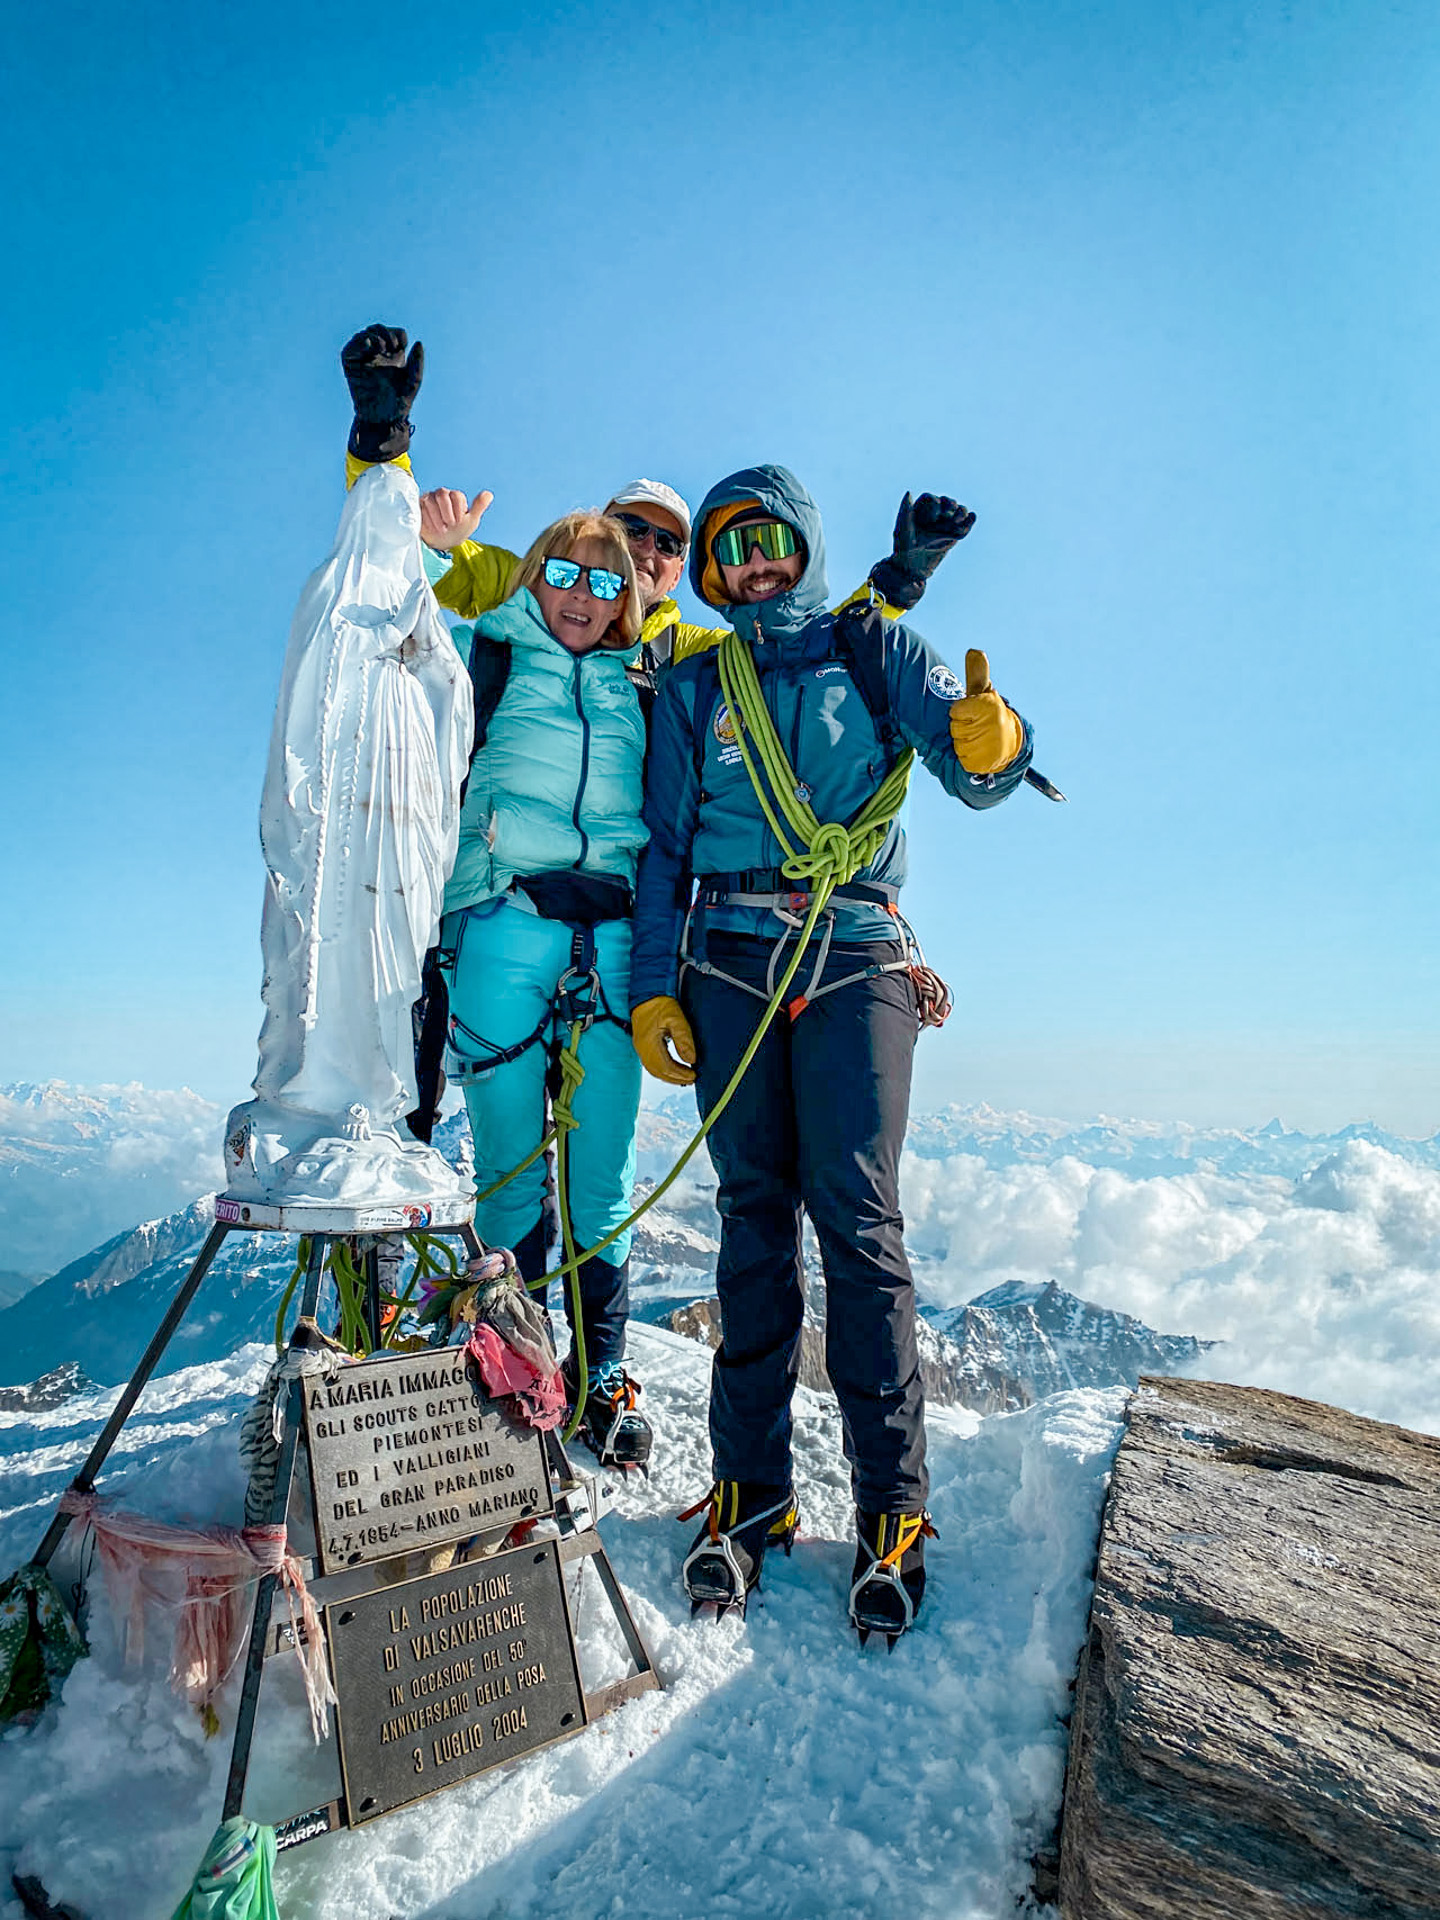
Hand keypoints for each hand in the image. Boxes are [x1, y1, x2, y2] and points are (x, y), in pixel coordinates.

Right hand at [341, 323, 423, 461]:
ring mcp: (363, 359)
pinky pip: (350, 347)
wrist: (385, 417)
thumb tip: (418, 341)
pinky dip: (358, 342)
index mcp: (392, 356)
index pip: (393, 333)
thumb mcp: (413, 380)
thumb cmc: (400, 402)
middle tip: (392, 346)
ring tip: (382, 348)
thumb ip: (418, 362)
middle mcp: (377, 355)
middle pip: (377, 329)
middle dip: (385, 332)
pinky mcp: (351, 365)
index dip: (397, 335)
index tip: (401, 346)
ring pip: (364, 335)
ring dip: (374, 336)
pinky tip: (369, 345)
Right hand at [420, 487, 493, 550]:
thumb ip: (479, 506)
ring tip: (442, 529)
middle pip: (442, 494)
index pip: (457, 496)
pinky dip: (428, 520)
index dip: (458, 510)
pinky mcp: (419, 507)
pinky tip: (433, 529)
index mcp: (455, 497)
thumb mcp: (471, 521)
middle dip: (447, 511)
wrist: (442, 543)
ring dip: (437, 517)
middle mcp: (442, 495)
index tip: (459, 522)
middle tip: (450, 525)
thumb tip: (489, 494)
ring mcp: (429, 500)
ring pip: (430, 500)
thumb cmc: (457, 531)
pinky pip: (421, 508)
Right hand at [631, 996, 696, 1085]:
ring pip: (654, 1070)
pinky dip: (663, 1070)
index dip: (680, 1074)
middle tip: (691, 1080)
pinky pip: (651, 1064)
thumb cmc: (660, 1003)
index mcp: (649, 1043)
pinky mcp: (642, 1045)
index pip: (666, 1067)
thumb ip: (684, 1040)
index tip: (694, 1075)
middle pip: (658, 1072)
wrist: (647, 993)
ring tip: (684, 1078)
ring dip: (669, 1076)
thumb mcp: (676, 1019)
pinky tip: (672, 1069)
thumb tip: (691, 1059)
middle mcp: (642, 1048)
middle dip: (675, 1079)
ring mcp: (640, 1047)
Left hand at [868, 490, 975, 610]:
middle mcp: (933, 515)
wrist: (913, 569)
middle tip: (948, 515)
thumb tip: (909, 491)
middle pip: (947, 502)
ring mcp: (945, 524)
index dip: (934, 506)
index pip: (931, 500)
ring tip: (958, 519)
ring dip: (961, 511)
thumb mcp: (901, 530)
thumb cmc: (903, 550)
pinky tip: (971, 518)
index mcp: (919, 511)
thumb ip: (905, 511)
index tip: (931, 520)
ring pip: (958, 511)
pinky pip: (965, 524)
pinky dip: (970, 521)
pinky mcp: (954, 534)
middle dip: (950, 506)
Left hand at [948, 649, 1022, 774]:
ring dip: (964, 744)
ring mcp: (989, 745)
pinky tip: (979, 753)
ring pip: (958, 745)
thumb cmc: (990, 715)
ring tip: (978, 740)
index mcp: (988, 706)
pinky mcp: (985, 762)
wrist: (1010, 744)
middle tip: (976, 727)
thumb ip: (976, 674)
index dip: (960, 713)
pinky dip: (968, 758)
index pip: (955, 711)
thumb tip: (974, 651)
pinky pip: (964, 760)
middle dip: (961, 729)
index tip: (972, 713)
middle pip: (955, 729)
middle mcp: (991, 725)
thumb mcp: (984, 694)